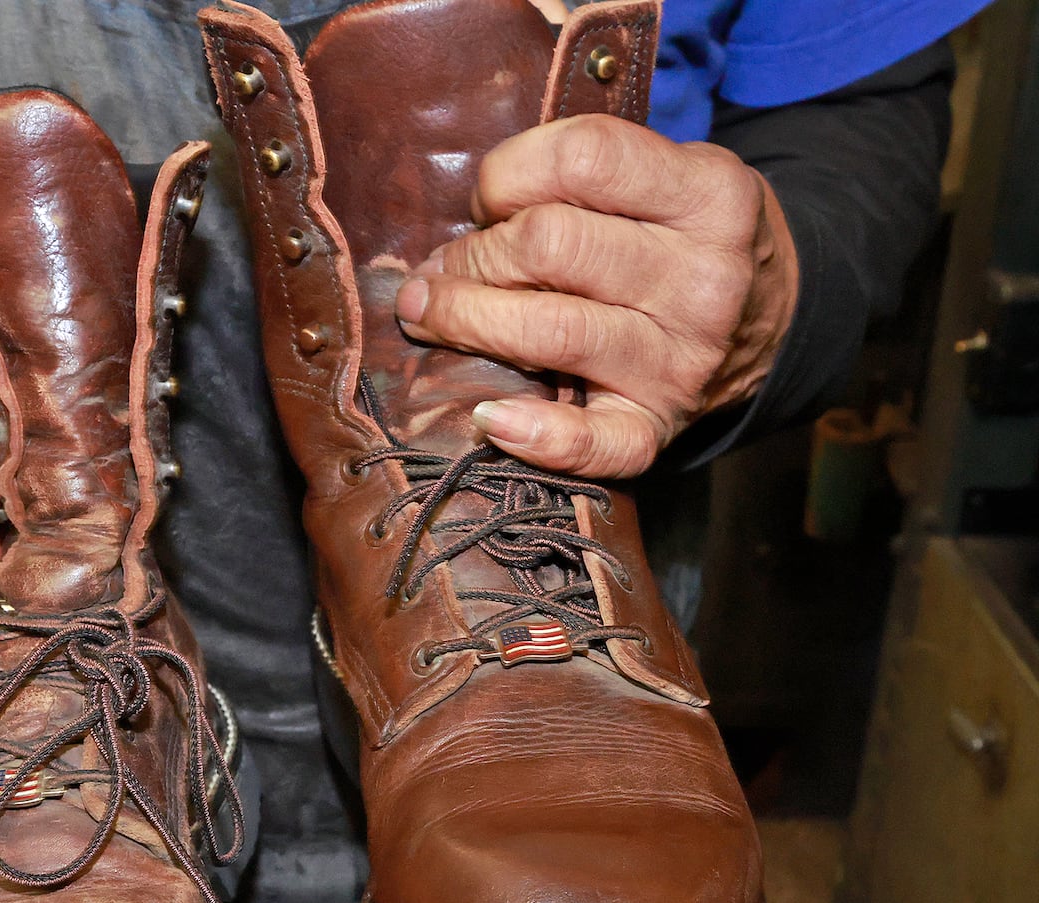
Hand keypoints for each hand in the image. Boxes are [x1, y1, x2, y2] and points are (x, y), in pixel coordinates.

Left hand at [394, 115, 798, 477]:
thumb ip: (584, 179)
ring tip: (429, 315)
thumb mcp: (669, 178)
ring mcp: (681, 362)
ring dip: (464, 321)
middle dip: (471, 255)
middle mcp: (703, 281)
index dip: (507, 174)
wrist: (772, 324)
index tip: (490, 200)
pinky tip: (487, 418)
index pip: (581, 159)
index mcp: (710, 196)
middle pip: (549, 245)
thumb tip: (465, 221)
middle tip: (443, 269)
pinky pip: (591, 444)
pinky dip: (532, 436)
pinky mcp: (658, 427)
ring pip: (548, 332)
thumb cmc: (683, 240)